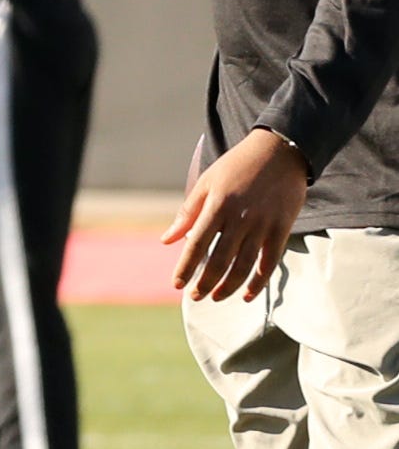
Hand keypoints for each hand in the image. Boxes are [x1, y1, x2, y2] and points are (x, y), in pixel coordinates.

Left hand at [168, 129, 308, 302]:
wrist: (281, 150)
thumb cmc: (237, 166)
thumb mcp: (205, 183)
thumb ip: (187, 213)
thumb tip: (166, 240)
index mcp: (217, 206)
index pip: (196, 244)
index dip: (186, 267)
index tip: (177, 284)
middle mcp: (240, 217)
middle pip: (220, 260)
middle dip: (205, 282)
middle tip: (195, 297)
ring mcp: (264, 224)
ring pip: (244, 265)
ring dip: (228, 286)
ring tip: (216, 298)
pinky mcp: (283, 227)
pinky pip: (270, 261)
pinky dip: (259, 281)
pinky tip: (247, 295)